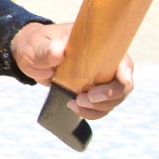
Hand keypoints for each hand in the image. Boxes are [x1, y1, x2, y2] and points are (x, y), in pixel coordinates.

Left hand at [13, 20, 133, 117]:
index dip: (126, 70)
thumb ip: (46, 50)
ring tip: (75, 104)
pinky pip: (101, 107)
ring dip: (99, 107)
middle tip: (86, 98)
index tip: (123, 80)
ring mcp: (100, 79)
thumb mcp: (37, 46)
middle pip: (123, 84)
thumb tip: (59, 51)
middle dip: (109, 95)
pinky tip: (74, 108)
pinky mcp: (92, 92)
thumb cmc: (37, 45)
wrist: (32, 56)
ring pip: (114, 99)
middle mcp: (104, 62)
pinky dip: (91, 112)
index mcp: (97, 45)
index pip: (121, 58)